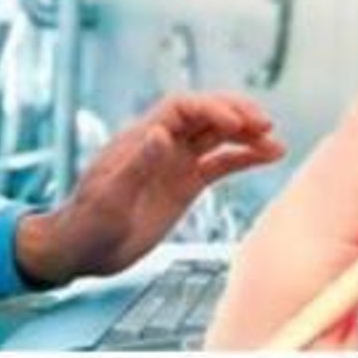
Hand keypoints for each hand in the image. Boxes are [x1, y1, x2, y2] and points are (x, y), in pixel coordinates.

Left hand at [13, 93, 285, 286]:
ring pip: (217, 138)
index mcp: (141, 138)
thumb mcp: (110, 198)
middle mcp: (162, 143)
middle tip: (264, 123)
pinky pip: (219, 164)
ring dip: (246, 136)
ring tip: (275, 142)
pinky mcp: (185, 184)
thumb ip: (137, 165)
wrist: (81, 250)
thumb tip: (162, 133)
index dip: (210, 108)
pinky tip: (267, 157)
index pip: (181, 108)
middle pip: (204, 114)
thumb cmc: (87, 223)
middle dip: (235, 113)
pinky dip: (243, 159)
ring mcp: (175, 163)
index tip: (235, 124)